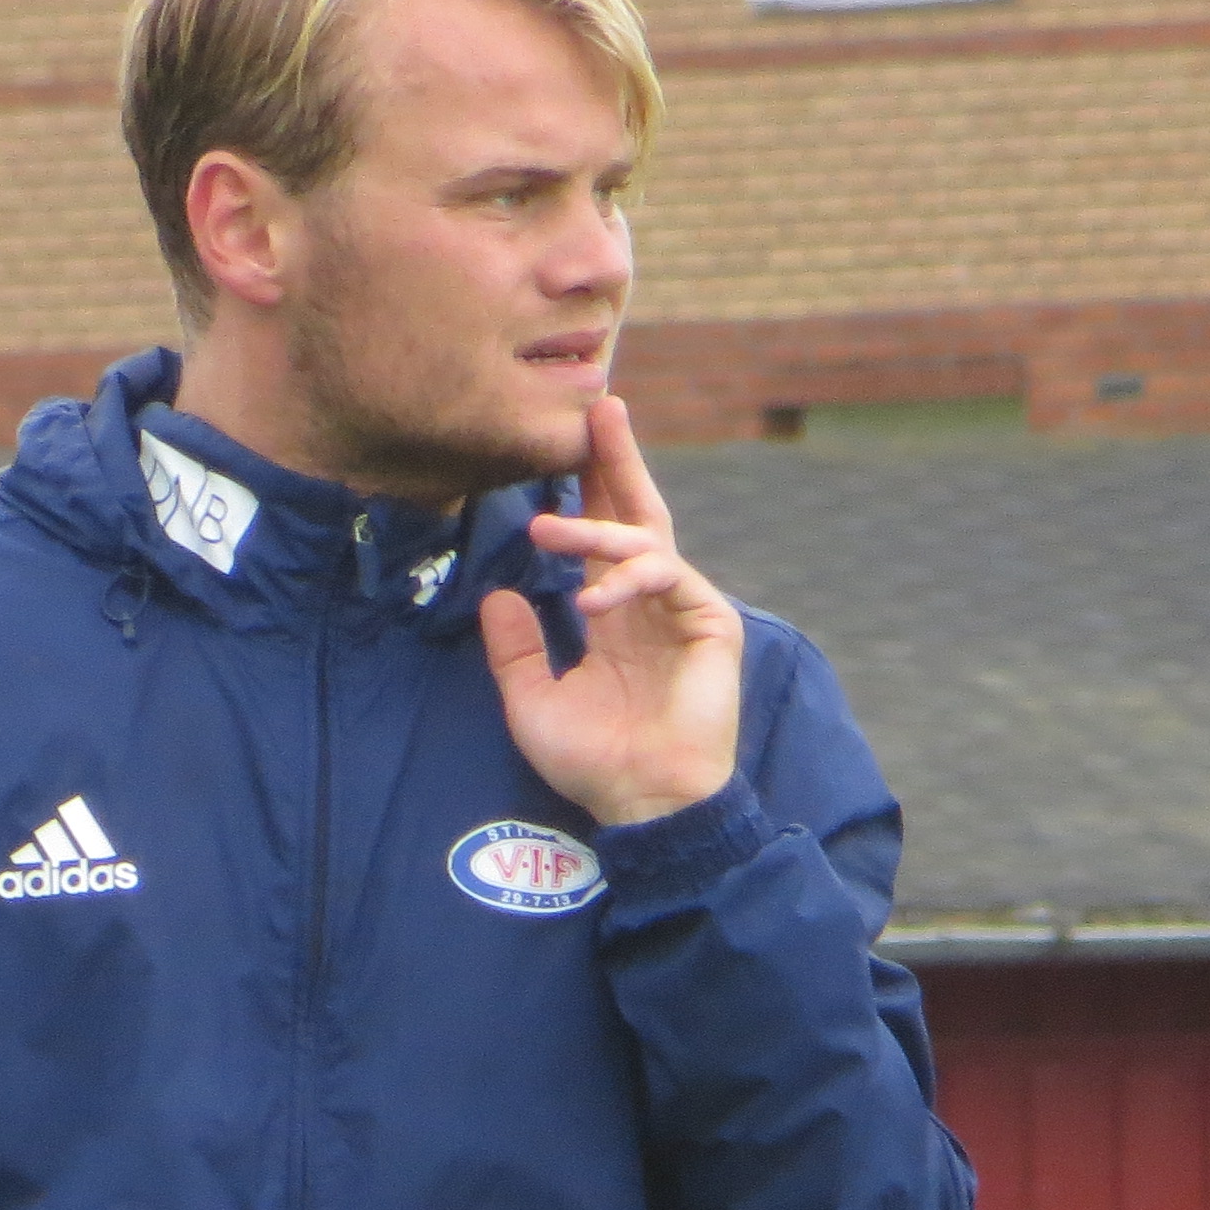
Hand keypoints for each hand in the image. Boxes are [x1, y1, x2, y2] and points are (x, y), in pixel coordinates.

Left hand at [480, 395, 742, 830]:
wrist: (644, 804)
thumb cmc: (594, 762)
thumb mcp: (531, 702)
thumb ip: (514, 650)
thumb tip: (499, 597)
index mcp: (614, 617)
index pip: (601, 537)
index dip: (587, 488)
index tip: (566, 441)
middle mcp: (649, 605)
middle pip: (636, 514)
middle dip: (618, 460)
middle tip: (600, 405)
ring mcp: (684, 611)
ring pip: (645, 540)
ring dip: (596, 528)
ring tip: (548, 532)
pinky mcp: (711, 623)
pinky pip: (669, 577)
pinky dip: (629, 580)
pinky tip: (593, 601)